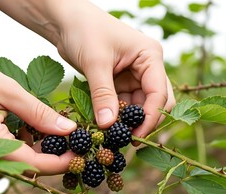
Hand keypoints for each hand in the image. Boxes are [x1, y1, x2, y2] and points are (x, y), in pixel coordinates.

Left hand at [0, 0, 175, 137]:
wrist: (65, 21)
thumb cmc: (84, 30)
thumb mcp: (95, 62)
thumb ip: (103, 95)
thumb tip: (108, 125)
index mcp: (150, 56)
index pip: (159, 93)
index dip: (150, 117)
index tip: (135, 137)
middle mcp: (147, 67)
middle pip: (155, 102)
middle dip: (142, 122)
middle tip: (126, 141)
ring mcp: (134, 76)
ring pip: (138, 107)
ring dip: (127, 122)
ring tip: (112, 137)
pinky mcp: (119, 83)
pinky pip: (123, 105)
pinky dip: (116, 117)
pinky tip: (106, 127)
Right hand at [0, 23, 76, 174]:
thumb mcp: (8, 90)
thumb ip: (39, 114)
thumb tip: (68, 129)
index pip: (35, 166)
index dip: (62, 163)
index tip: (82, 153)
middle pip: (27, 169)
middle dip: (53, 157)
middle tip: (73, 138)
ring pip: (16, 164)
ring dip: (37, 150)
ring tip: (53, 129)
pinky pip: (2, 156)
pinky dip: (20, 146)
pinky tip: (30, 127)